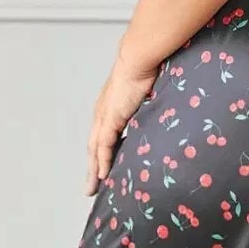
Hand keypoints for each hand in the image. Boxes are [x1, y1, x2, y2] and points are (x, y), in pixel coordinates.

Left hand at [84, 58, 161, 194]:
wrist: (139, 59)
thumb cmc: (145, 70)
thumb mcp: (146, 95)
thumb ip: (147, 108)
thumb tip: (157, 115)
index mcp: (110, 108)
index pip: (102, 136)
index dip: (100, 153)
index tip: (102, 168)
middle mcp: (102, 114)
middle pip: (94, 147)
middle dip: (92, 168)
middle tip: (91, 187)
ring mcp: (104, 117)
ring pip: (94, 150)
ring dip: (93, 170)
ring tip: (92, 188)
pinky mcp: (109, 120)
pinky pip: (103, 146)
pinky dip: (102, 161)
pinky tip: (102, 175)